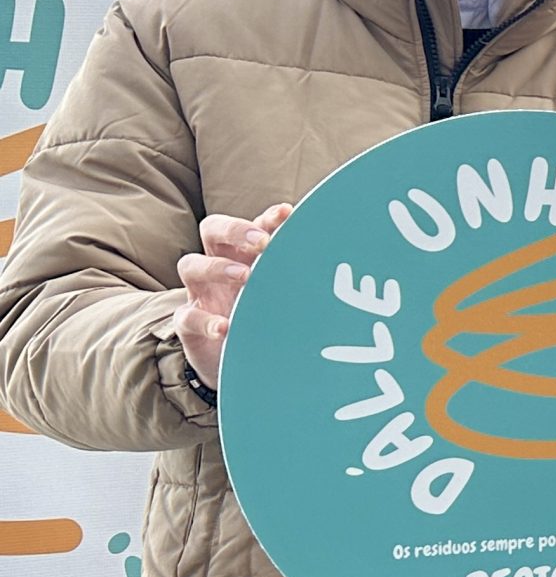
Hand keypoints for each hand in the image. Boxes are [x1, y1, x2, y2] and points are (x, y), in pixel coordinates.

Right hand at [174, 203, 292, 386]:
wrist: (248, 362)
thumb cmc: (273, 318)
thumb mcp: (289, 297)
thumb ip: (305, 280)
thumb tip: (348, 267)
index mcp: (248, 255)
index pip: (253, 224)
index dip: (268, 218)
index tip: (288, 214)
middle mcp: (222, 266)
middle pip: (212, 230)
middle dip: (235, 229)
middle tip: (261, 242)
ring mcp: (203, 293)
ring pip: (191, 265)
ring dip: (217, 267)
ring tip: (244, 278)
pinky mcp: (190, 324)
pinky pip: (187, 316)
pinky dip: (205, 320)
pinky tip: (224, 328)